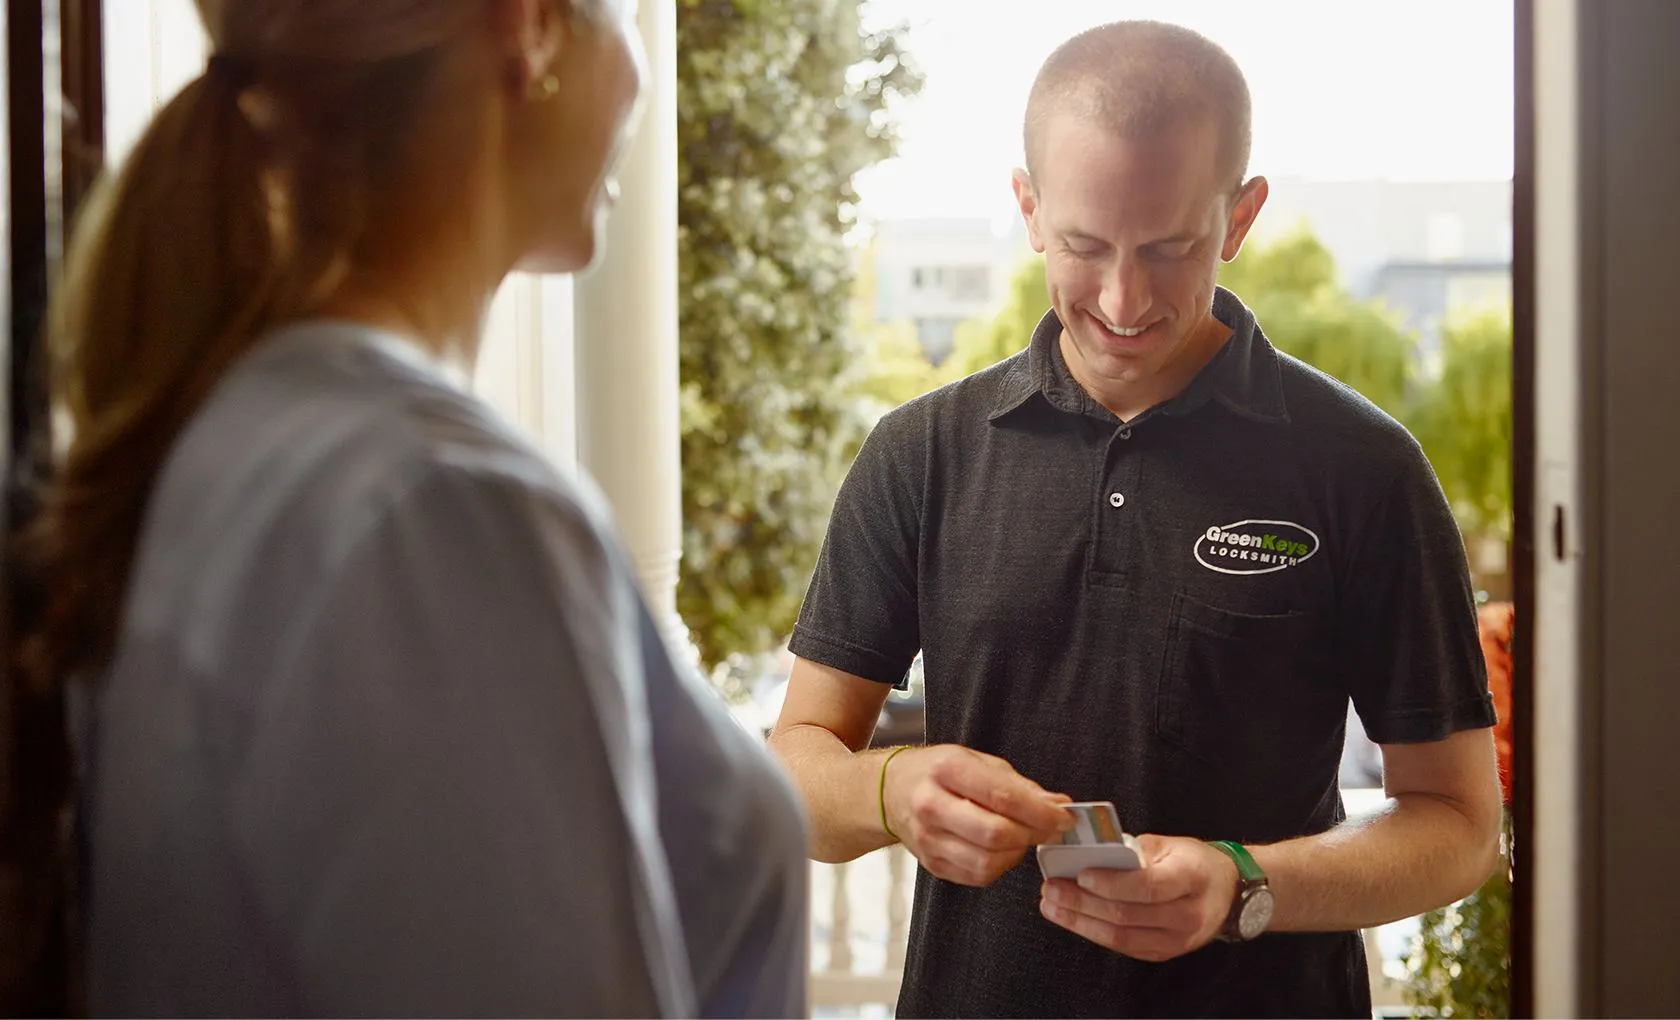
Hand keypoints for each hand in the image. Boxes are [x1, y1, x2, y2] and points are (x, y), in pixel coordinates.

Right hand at [883, 744, 1072, 886]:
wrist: (889, 792)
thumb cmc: (938, 772)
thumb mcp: (977, 761)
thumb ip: (1019, 785)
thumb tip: (1058, 805)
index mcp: (946, 770)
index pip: (1002, 797)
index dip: (1040, 812)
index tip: (1065, 817)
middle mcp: (931, 805)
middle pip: (994, 834)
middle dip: (1032, 834)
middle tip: (1050, 829)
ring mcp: (928, 840)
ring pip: (988, 862)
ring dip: (1017, 853)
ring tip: (1022, 836)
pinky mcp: (931, 864)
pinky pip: (978, 876)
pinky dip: (1000, 866)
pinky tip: (1001, 848)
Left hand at [1038, 834, 1239, 961]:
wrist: (1228, 892)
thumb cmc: (1193, 862)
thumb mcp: (1169, 844)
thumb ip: (1131, 849)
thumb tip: (1087, 853)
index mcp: (1191, 878)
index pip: (1147, 886)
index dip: (1111, 883)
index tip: (1080, 874)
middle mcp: (1188, 914)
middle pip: (1128, 915)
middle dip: (1082, 903)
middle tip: (1052, 889)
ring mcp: (1177, 939)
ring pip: (1122, 937)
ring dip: (1081, 922)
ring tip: (1052, 906)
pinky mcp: (1165, 952)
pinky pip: (1124, 946)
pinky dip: (1094, 932)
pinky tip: (1073, 919)